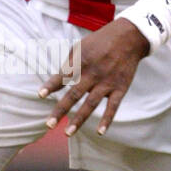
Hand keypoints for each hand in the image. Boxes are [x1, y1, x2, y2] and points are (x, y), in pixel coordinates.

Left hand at [39, 18, 149, 136]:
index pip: (63, 76)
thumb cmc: (100, 41)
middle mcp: (93, 73)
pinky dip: (107, 119)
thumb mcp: (81, 45)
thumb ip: (69, 62)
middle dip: (60, 110)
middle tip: (49, 124)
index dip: (51, 85)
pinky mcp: (120, 88)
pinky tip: (100, 132)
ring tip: (67, 133)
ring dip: (79, 119)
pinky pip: (113, 106)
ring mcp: (107, 82)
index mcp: (81, 61)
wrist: (129, 37)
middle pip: (74, 94)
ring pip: (90, 104)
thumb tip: (58, 80)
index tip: (40, 95)